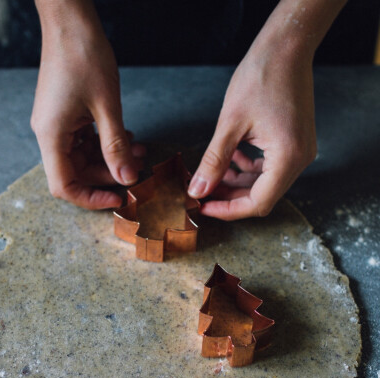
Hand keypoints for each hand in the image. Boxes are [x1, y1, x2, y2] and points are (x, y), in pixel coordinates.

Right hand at [31, 2, 143, 208]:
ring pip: (83, 158)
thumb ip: (116, 147)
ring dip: (111, 158)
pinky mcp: (65, 116)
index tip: (118, 198)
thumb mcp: (107, 107)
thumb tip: (126, 179)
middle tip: (136, 170)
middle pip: (76, 174)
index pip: (64, 186)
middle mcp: (50, 134)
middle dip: (108, 175)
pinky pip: (85, 141)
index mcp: (52, 136)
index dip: (91, 198)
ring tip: (139, 150)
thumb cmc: (84, 56)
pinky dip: (106, 143)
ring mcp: (57, 125)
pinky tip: (127, 135)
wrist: (71, 21)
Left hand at [188, 45, 316, 219]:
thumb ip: (214, 161)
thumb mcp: (230, 124)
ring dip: (238, 184)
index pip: (258, 203)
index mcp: (288, 158)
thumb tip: (197, 190)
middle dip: (230, 198)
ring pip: (265, 184)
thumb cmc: (262, 77)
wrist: (287, 47)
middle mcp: (300, 160)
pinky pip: (270, 168)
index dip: (228, 210)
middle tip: (203, 192)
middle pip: (262, 196)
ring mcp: (300, 152)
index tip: (203, 206)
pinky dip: (248, 169)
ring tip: (212, 175)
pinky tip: (231, 158)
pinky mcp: (295, 143)